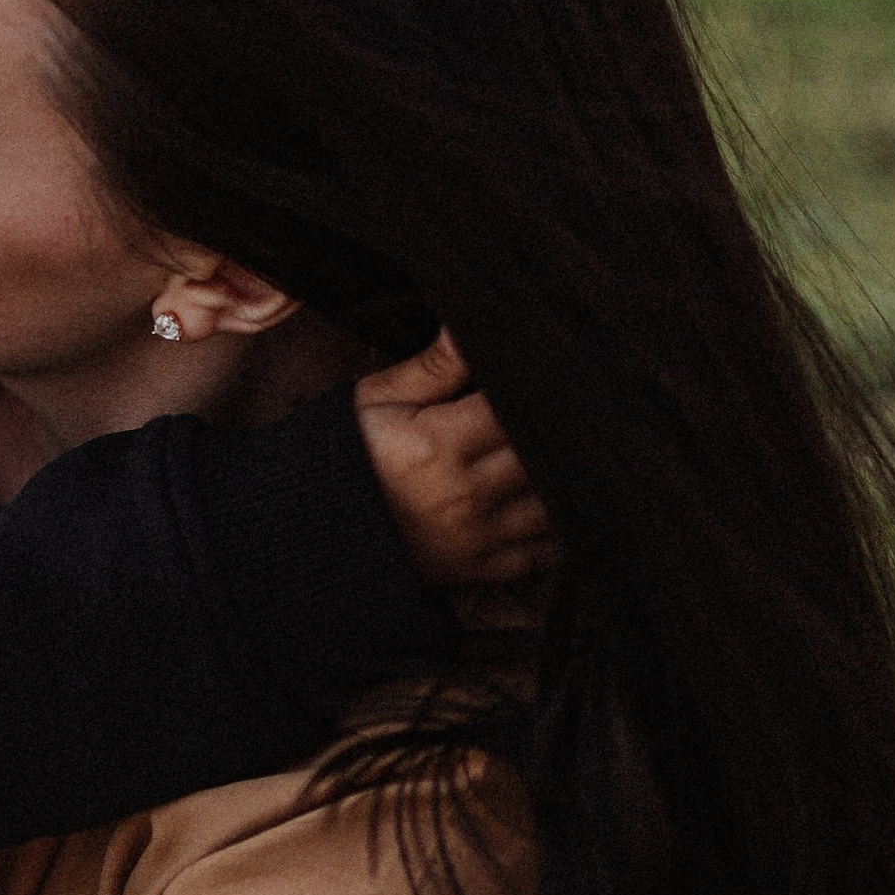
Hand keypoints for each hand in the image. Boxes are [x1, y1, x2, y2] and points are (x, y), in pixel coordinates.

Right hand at [355, 333, 552, 605]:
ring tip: (567, 454)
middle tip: (573, 411)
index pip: (515, 411)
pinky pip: (545, 552)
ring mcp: (476, 537)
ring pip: (555, 506)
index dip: (541, 390)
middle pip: (544, 458)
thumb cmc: (352, 454)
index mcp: (437, 445)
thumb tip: (467, 325)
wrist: (321, 529)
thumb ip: (433, 367)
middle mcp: (463, 494)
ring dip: (566, 481)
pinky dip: (559, 528)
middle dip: (563, 433)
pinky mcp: (481, 568)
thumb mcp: (379, 400)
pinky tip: (553, 500)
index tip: (553, 374)